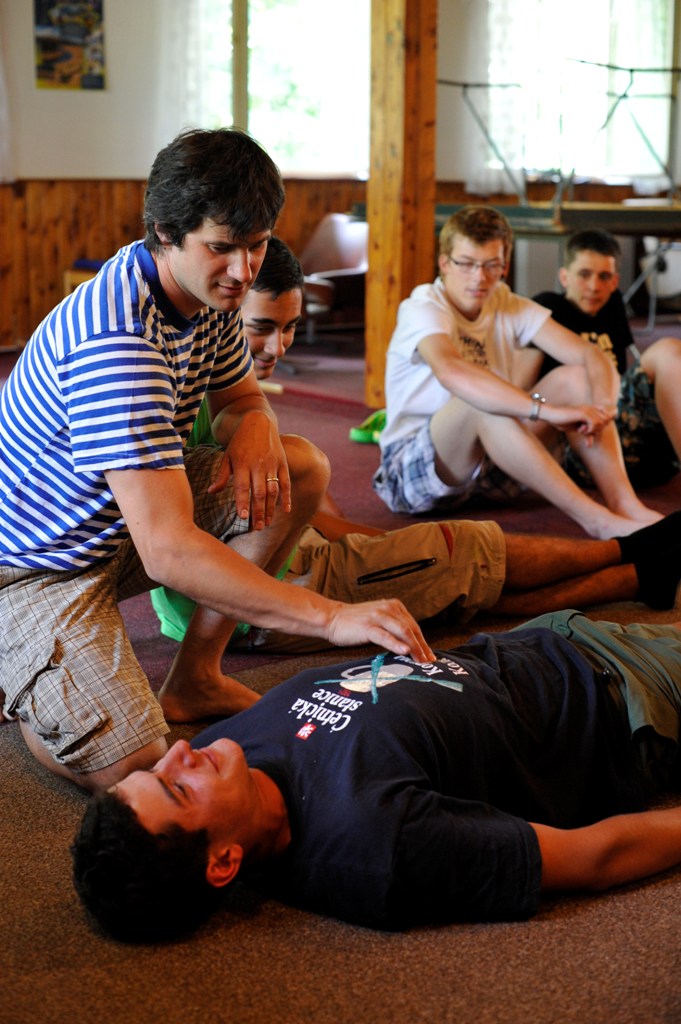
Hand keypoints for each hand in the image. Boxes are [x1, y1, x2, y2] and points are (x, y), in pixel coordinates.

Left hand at [208, 410, 291, 528]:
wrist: (258, 422)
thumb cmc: (240, 442)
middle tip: (257, 528)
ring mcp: (272, 464)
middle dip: (258, 511)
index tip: (243, 518)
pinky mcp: (282, 463)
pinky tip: (285, 510)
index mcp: (242, 464)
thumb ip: (222, 475)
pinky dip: (287, 497)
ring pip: (273, 490)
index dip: (243, 502)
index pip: (242, 487)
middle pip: (259, 492)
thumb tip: (211, 492)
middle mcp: (258, 465)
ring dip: (271, 508)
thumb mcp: (227, 456)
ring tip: (267, 523)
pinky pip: (286, 483)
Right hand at [325, 599, 435, 662]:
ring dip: (414, 648)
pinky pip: (385, 636)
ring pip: (403, 632)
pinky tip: (405, 652)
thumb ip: (394, 628)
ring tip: (421, 661)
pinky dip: (396, 644)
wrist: (331, 618)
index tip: (430, 657)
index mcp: (394, 606)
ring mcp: (378, 616)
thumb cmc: (355, 623)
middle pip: (412, 630)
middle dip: (422, 648)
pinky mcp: (367, 626)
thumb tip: (411, 647)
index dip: (423, 643)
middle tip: (429, 664)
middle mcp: (388, 609)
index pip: (414, 627)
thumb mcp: (379, 620)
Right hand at [540, 402, 614, 446]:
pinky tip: (581, 431)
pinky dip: (589, 430)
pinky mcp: (583, 413)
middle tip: (586, 432)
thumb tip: (590, 445)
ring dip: (593, 430)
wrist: (552, 415)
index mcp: (590, 409)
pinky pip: (594, 423)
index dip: (602, 426)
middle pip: (606, 420)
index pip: (607, 416)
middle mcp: (591, 408)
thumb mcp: (576, 429)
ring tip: (582, 431)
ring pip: (601, 422)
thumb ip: (585, 434)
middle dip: (598, 429)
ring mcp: (587, 409)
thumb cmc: (562, 421)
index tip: (591, 431)